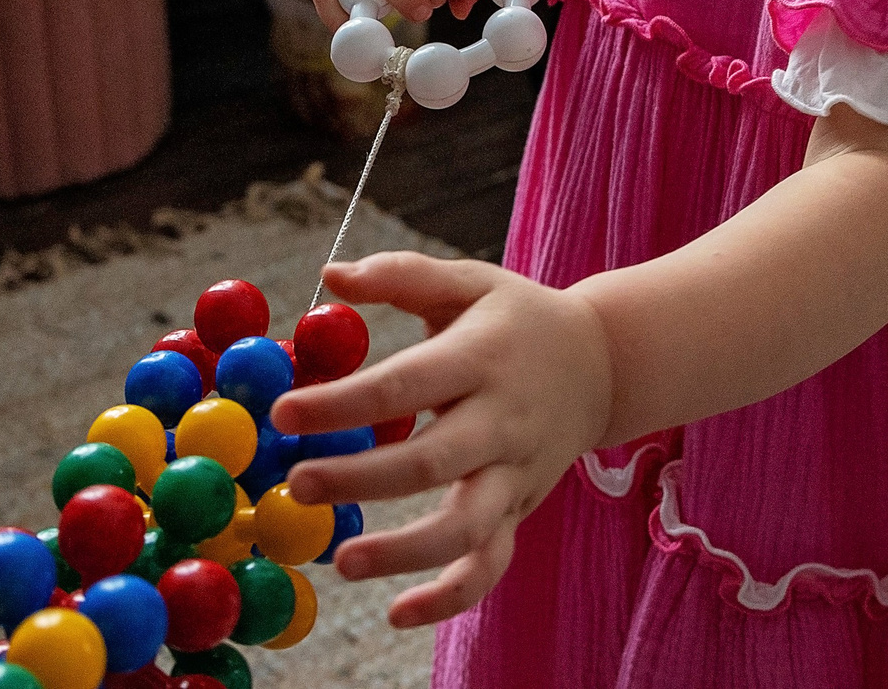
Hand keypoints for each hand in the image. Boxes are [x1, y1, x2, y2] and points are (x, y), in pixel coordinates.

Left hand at [270, 254, 611, 626]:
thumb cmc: (516, 319)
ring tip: (341, 562)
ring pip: (464, 527)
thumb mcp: (469, 282)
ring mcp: (515, 474)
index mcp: (481, 358)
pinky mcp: (520, 511)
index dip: (342, 403)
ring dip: (402, 553)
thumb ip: (401, 275)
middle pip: (429, 463)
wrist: (603, 363)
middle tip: (297, 485)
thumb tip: (329, 275)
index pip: (405, 385)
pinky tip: (399, 613)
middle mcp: (501, 421)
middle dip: (360, 479)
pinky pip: (490, 564)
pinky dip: (450, 596)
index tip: (284, 415)